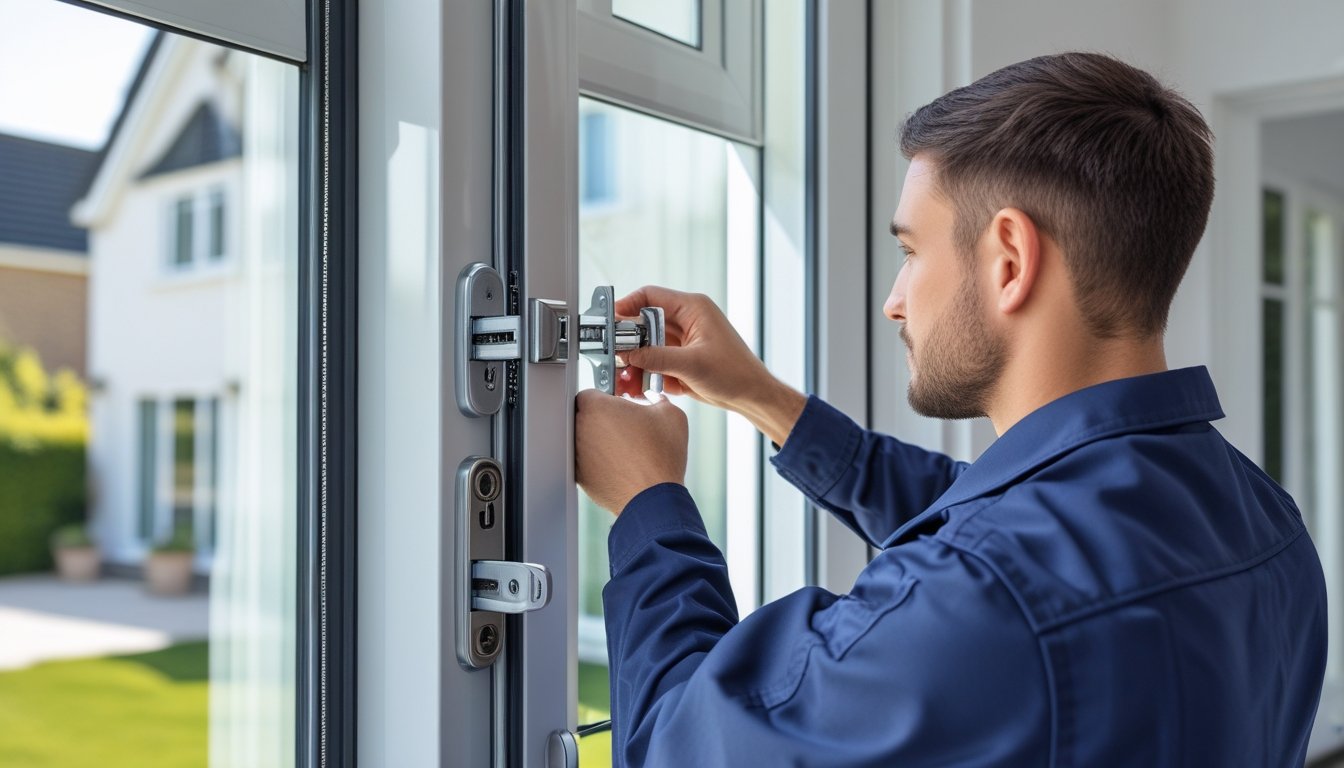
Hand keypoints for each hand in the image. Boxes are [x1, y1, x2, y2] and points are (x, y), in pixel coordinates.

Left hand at [575, 389, 687, 514]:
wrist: (654, 498)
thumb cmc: (661, 456)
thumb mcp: (670, 414)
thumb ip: (657, 398)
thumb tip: (655, 399)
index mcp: (596, 407)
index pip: (590, 393)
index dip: (606, 399)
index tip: (619, 407)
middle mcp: (580, 429)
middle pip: (585, 417)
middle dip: (602, 419)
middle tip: (624, 427)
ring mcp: (577, 455)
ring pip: (585, 440)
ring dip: (600, 441)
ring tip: (625, 449)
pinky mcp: (581, 477)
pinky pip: (588, 462)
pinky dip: (600, 462)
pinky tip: (621, 465)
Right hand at [614, 286, 806, 446]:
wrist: (752, 396)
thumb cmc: (735, 373)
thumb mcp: (692, 365)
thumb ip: (657, 358)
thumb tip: (628, 353)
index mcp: (693, 309)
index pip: (650, 296)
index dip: (627, 305)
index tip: (610, 320)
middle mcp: (686, 320)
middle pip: (645, 323)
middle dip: (629, 342)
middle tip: (616, 357)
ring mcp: (683, 341)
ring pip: (648, 345)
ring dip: (636, 361)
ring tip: (627, 379)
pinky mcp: (681, 359)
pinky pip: (655, 361)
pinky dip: (647, 373)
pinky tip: (641, 386)